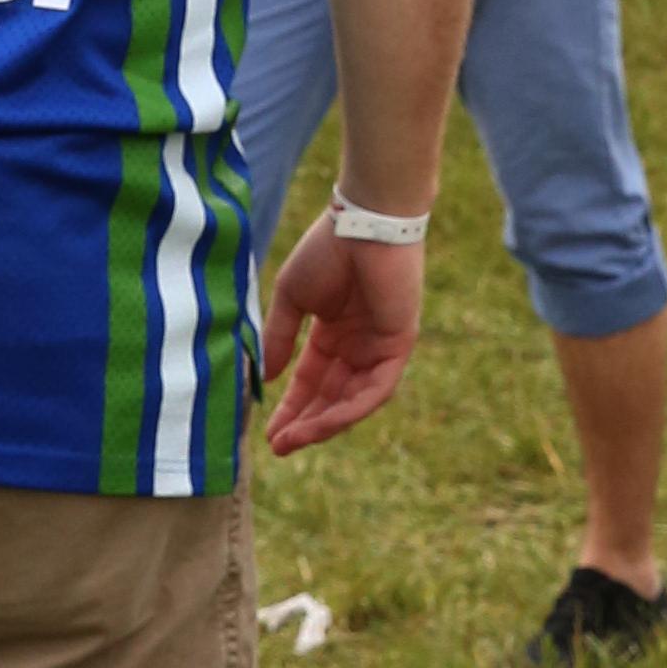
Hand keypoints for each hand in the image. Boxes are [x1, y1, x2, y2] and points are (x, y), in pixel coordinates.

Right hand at [261, 213, 424, 451]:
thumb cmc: (327, 248)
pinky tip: (323, 423)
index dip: (291, 406)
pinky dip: (350, 409)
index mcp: (334, 330)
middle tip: (279, 446)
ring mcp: (379, 345)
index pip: (312, 379)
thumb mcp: (292, 298)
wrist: (364, 222)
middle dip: (305, 422)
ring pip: (353, 399)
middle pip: (331, 395)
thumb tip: (267, 378)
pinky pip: (376, 389)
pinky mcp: (399, 345)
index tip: (269, 433)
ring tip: (293, 440)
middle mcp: (358, 343)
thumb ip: (281, 337)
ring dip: (324, 423)